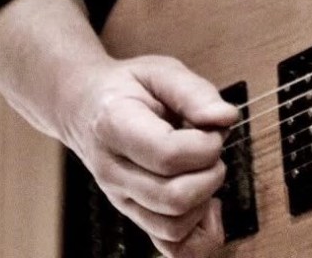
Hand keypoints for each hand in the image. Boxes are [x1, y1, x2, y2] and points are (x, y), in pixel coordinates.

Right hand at [60, 53, 239, 257]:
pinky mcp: (134, 215)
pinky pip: (170, 245)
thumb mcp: (161, 71)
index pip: (167, 155)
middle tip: (211, 146)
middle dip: (211, 172)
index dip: (204, 144)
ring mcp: (121, 199)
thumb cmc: (128, 87)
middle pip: (174, 198)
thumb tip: (226, 119)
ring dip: (206, 199)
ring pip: (174, 227)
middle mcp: (114, 172)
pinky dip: (199, 233)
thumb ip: (194, 92)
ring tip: (204, 167)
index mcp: (116, 127)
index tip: (211, 126)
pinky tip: (207, 202)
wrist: (86, 106)